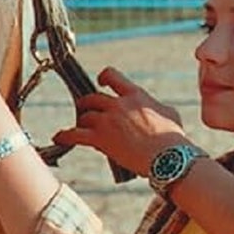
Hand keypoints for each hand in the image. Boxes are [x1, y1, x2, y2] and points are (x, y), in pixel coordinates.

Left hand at [53, 67, 187, 174]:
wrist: (169, 158)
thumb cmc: (174, 139)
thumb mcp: (170, 114)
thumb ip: (156, 106)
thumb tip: (155, 108)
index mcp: (135, 95)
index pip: (112, 76)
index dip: (103, 77)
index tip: (100, 82)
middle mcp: (119, 104)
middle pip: (92, 97)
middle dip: (87, 104)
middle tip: (87, 112)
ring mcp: (107, 121)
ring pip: (84, 116)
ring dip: (81, 123)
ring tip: (79, 129)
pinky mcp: (101, 139)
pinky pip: (75, 135)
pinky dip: (64, 136)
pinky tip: (58, 138)